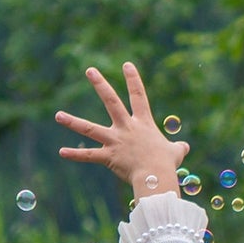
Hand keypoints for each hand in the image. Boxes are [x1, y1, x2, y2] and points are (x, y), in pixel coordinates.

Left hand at [55, 62, 189, 199]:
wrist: (157, 177)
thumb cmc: (166, 165)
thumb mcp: (176, 153)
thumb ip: (178, 147)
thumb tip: (185, 146)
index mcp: (143, 124)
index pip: (139, 96)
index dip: (133, 79)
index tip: (126, 64)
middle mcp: (126, 128)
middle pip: (111, 101)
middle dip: (100, 84)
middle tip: (90, 70)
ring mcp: (115, 141)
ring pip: (90, 129)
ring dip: (73, 121)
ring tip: (58, 115)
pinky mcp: (109, 157)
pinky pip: (89, 156)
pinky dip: (75, 155)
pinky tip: (62, 152)